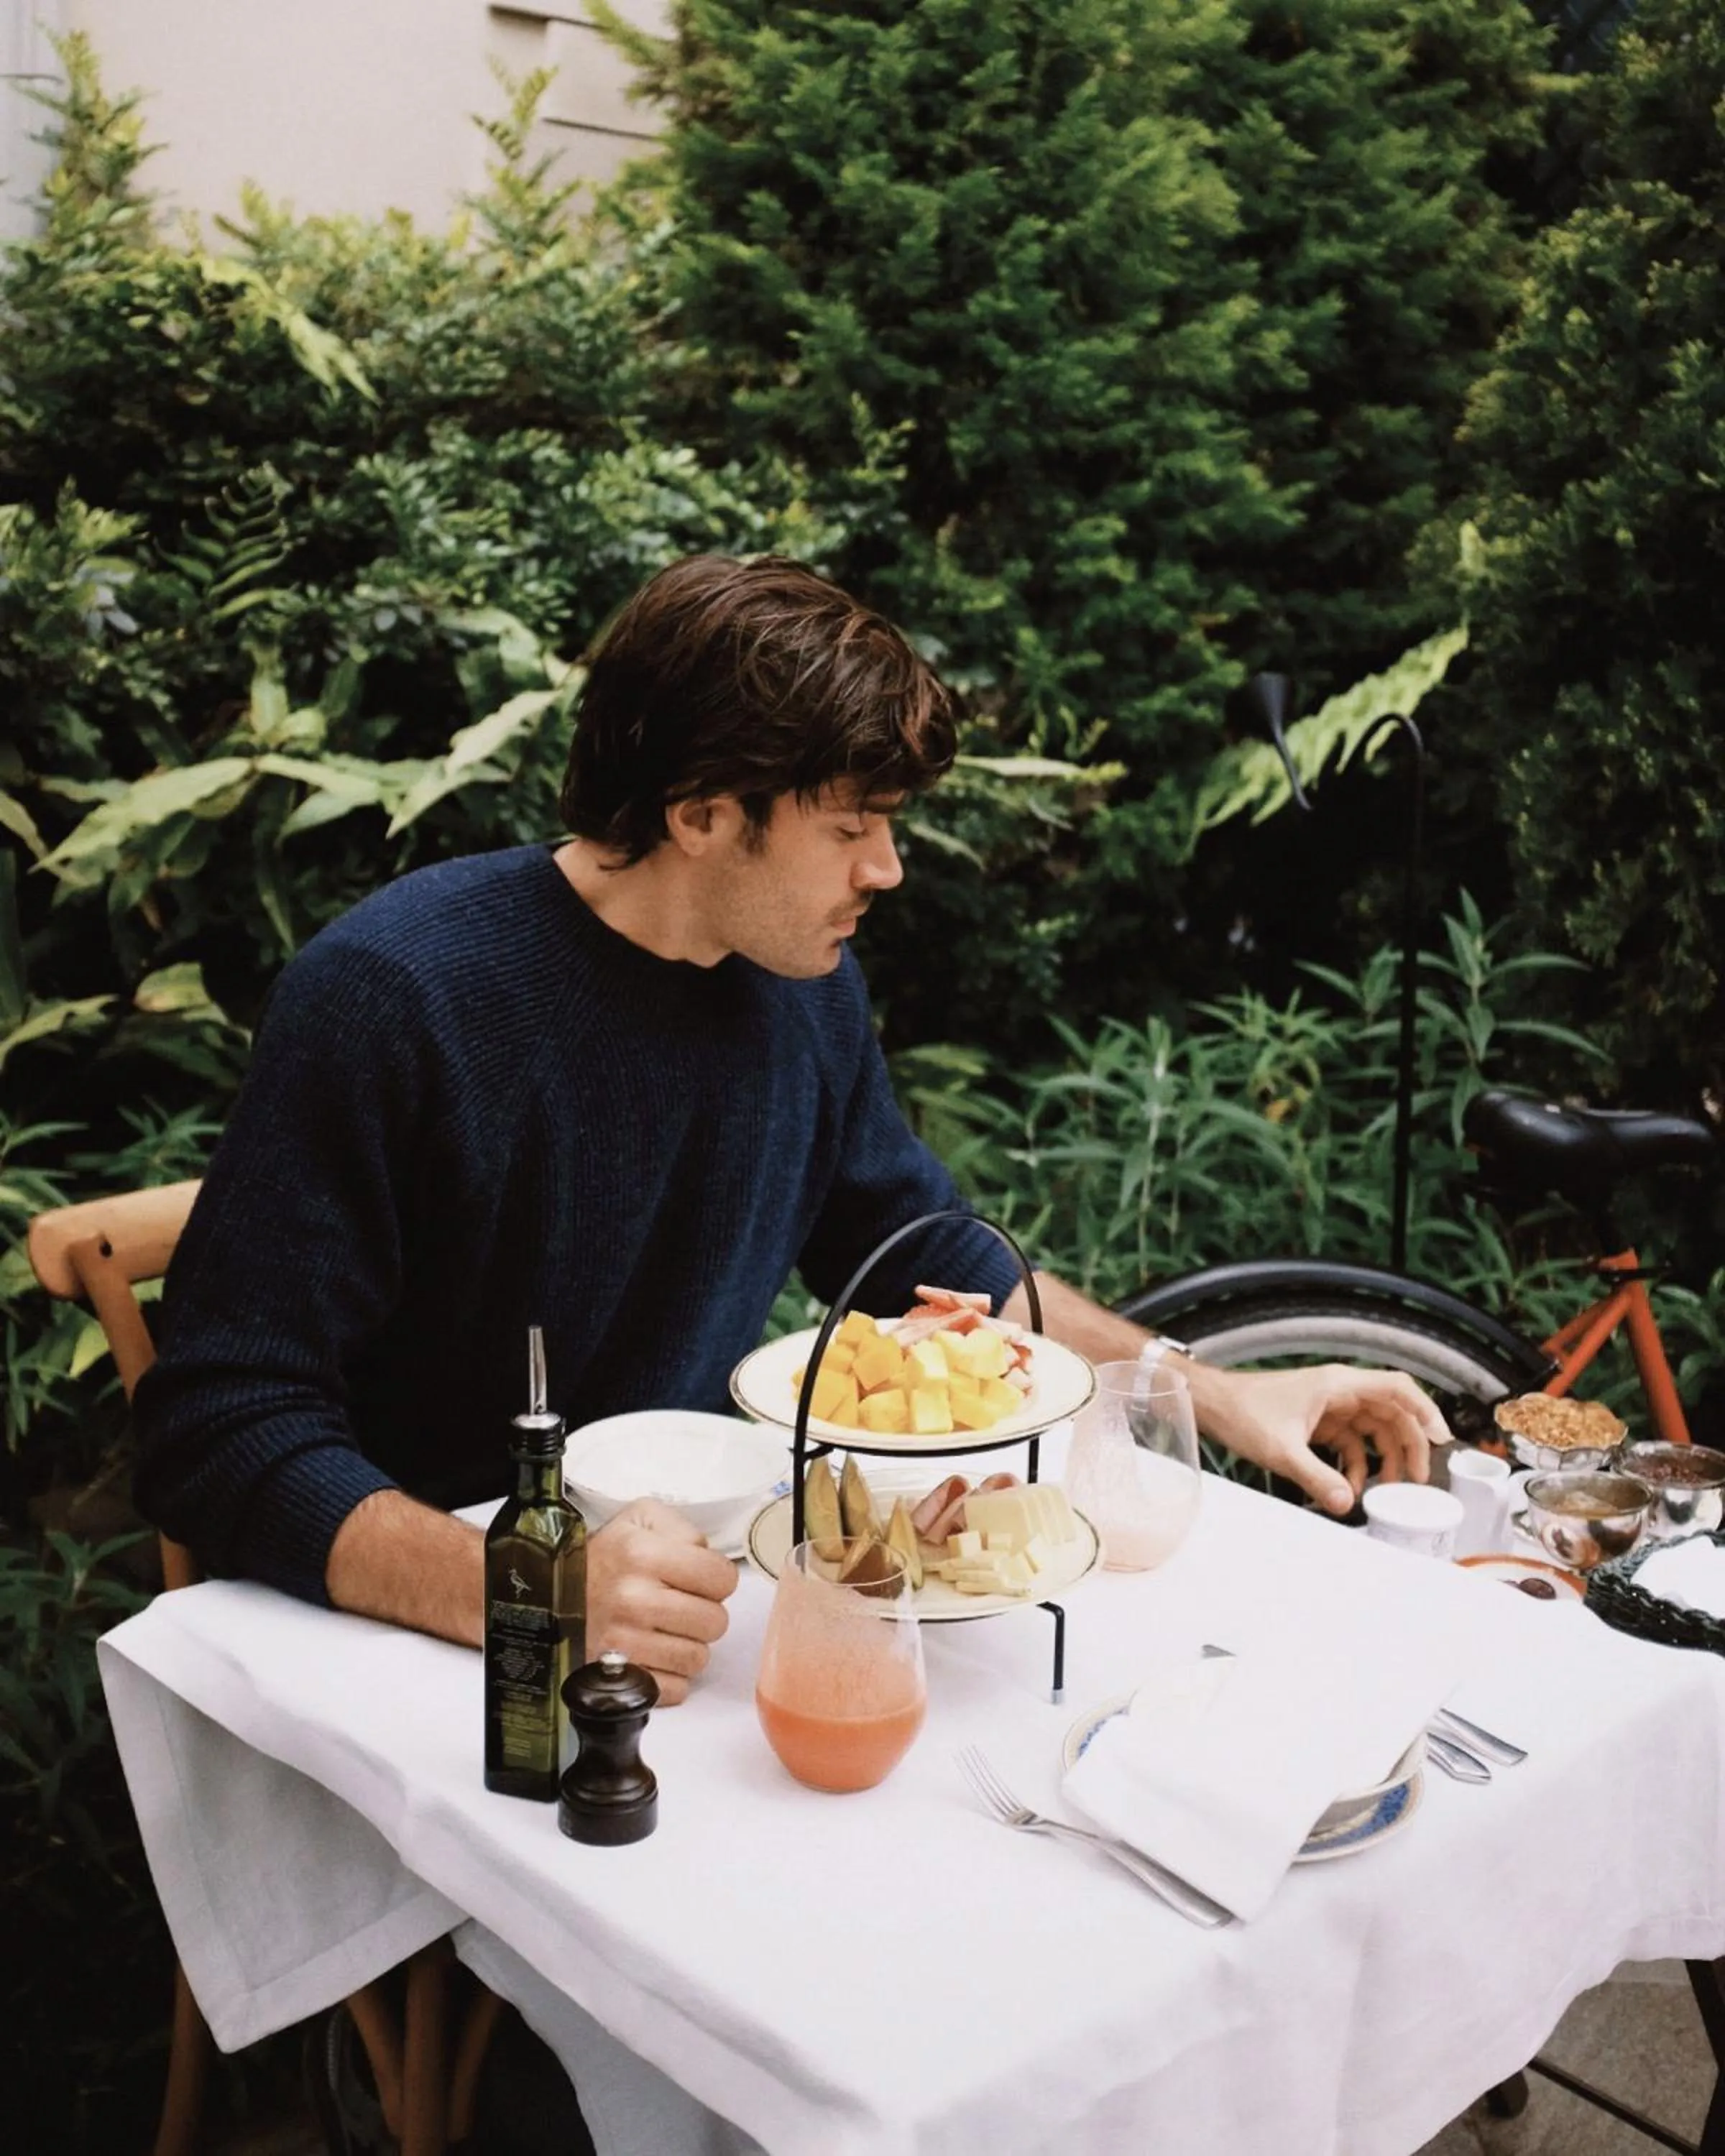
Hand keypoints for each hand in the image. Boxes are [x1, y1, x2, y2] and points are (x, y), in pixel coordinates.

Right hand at [587, 1498, 738, 1705]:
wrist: (549, 1594)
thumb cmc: (602, 1559)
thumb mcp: (639, 1519)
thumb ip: (683, 1529)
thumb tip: (709, 1557)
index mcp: (643, 1555)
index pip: (721, 1578)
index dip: (718, 1578)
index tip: (704, 1579)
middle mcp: (633, 1599)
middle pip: (714, 1622)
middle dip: (706, 1613)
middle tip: (684, 1605)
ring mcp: (624, 1643)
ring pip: (697, 1658)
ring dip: (689, 1645)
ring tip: (667, 1629)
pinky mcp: (617, 1677)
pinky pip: (673, 1689)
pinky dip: (670, 1676)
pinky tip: (655, 1653)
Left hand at [1190, 1362, 1451, 1516]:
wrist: (1211, 1403)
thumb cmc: (1241, 1411)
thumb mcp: (1282, 1450)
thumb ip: (1317, 1478)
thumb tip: (1346, 1503)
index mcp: (1338, 1385)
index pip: (1397, 1388)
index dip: (1424, 1411)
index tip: (1440, 1439)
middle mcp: (1339, 1391)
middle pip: (1391, 1413)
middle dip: (1407, 1446)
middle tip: (1417, 1479)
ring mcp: (1328, 1405)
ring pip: (1371, 1429)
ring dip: (1382, 1458)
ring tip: (1388, 1488)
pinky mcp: (1316, 1421)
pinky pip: (1348, 1442)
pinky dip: (1353, 1463)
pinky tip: (1348, 1486)